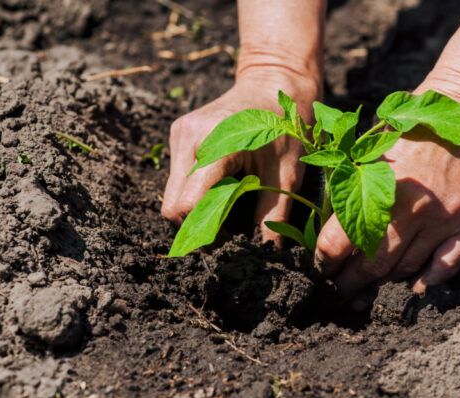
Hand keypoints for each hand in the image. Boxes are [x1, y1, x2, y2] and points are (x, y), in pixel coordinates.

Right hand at [161, 69, 319, 243]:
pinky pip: (178, 178)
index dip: (204, 231)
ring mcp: (180, 135)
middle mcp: (189, 139)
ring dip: (196, 207)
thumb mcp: (287, 173)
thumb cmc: (286, 126)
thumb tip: (267, 252)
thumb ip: (274, 214)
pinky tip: (223, 184)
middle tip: (228, 229)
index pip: (187, 205)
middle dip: (197, 223)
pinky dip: (195, 190)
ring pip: (172, 193)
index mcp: (215, 146)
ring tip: (229, 203)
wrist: (274, 82)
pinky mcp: (179, 135)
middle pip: (173, 205)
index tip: (227, 241)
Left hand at [314, 88, 459, 307]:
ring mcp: (444, 218)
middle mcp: (412, 207)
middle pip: (372, 265)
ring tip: (368, 287)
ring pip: (406, 269)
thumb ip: (350, 187)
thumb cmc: (410, 132)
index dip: (324, 264)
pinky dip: (430, 280)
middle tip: (337, 293)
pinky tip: (415, 286)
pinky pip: (448, 265)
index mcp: (379, 187)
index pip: (340, 242)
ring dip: (384, 282)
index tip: (320, 272)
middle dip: (348, 284)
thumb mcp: (372, 152)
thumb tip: (326, 232)